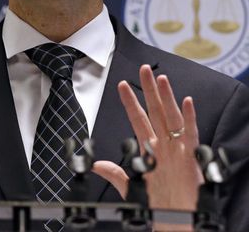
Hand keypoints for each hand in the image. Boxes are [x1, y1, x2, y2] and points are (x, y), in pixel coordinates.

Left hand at [93, 64, 202, 210]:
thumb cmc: (158, 204)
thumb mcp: (132, 186)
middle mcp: (164, 144)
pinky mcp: (190, 158)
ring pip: (171, 117)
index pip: (138, 118)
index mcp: (150, 148)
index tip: (122, 85)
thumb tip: (95, 164)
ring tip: (159, 79)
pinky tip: (186, 102)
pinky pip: (190, 135)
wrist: (175, 222)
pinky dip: (189, 119)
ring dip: (166, 98)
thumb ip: (115, 172)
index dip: (130, 102)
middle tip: (143, 69)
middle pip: (155, 111)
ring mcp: (177, 149)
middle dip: (148, 90)